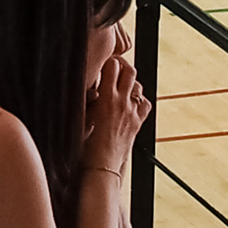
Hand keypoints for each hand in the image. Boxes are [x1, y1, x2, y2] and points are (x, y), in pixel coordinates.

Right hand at [83, 25, 150, 162]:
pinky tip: (131, 102)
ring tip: (121, 85)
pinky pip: (145, 103)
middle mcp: (122, 102)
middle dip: (123, 65)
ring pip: (139, 86)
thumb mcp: (82, 117)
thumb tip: (90, 88)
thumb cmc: (86, 145)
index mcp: (106, 97)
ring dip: (131, 82)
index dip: (109, 61)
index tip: (103, 62)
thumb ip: (87, 99)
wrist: (102, 166)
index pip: (113, 66)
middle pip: (130, 71)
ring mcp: (132, 112)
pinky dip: (140, 99)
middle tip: (115, 67)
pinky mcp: (138, 123)